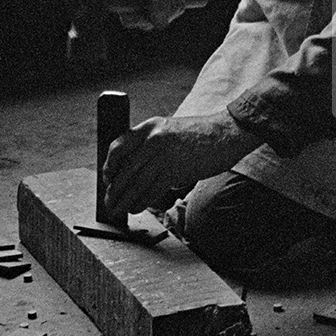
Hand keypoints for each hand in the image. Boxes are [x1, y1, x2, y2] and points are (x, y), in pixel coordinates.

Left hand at [101, 111, 261, 216]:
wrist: (228, 133)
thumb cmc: (202, 134)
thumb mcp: (171, 129)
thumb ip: (152, 143)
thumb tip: (134, 169)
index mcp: (150, 126)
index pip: (118, 146)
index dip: (108, 166)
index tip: (107, 179)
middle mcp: (154, 139)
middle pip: (125, 169)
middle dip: (114, 190)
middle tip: (109, 202)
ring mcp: (164, 155)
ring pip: (136, 183)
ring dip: (124, 200)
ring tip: (118, 209)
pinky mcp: (175, 170)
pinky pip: (151, 190)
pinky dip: (141, 202)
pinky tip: (136, 207)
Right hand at [108, 0, 191, 30]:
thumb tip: (158, 24)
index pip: (130, 18)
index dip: (150, 13)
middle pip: (143, 22)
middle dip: (166, 10)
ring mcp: (136, 2)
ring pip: (155, 20)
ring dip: (172, 8)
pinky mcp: (147, 3)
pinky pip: (160, 16)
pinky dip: (173, 8)